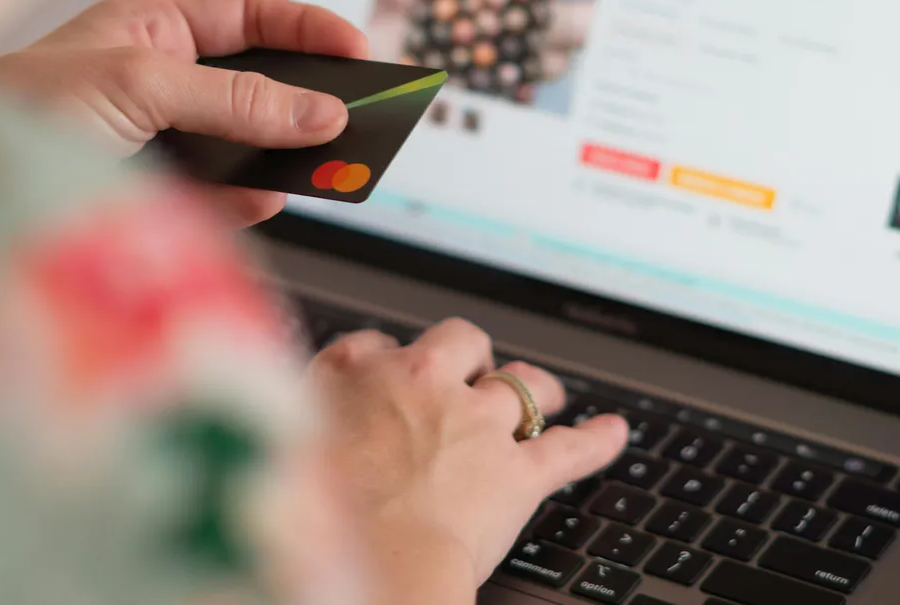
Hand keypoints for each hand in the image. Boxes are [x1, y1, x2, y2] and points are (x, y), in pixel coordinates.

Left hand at [0, 0, 367, 225]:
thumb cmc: (19, 110)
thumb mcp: (139, 83)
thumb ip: (236, 98)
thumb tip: (320, 111)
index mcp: (154, 28)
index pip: (250, 16)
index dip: (308, 27)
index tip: (360, 48)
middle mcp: (165, 82)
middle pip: (262, 84)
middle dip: (309, 100)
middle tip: (358, 116)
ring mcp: (165, 142)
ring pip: (250, 145)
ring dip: (286, 156)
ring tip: (327, 165)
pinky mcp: (162, 197)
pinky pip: (225, 196)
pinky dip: (252, 200)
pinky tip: (268, 199)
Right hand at [309, 318, 627, 602]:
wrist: (367, 558)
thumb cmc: (312, 517)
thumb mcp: (284, 447)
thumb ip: (310, 419)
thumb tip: (317, 420)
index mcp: (356, 375)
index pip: (376, 345)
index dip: (391, 361)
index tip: (395, 374)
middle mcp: (421, 383)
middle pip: (460, 341)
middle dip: (473, 356)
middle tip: (477, 376)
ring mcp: (475, 423)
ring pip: (522, 384)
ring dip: (537, 389)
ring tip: (548, 396)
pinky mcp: (516, 471)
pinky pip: (569, 447)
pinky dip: (596, 440)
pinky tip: (614, 431)